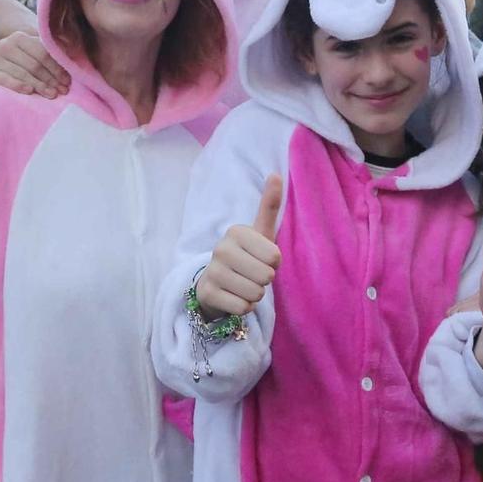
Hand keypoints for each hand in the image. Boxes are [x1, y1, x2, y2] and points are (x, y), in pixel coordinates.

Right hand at [0, 28, 70, 98]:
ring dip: (40, 86)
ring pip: (23, 73)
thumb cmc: (17, 59)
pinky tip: (29, 91)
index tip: (67, 80)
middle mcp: (5, 45)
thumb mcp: (30, 50)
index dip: (57, 68)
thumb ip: (46, 51)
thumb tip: (69, 53)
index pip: (42, 53)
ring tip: (52, 94)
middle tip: (62, 90)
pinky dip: (18, 85)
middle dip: (51, 79)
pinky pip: (5, 80)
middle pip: (34, 65)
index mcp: (19, 37)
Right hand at [194, 176, 283, 319]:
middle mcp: (220, 248)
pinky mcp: (207, 293)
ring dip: (255, 294)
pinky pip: (243, 307)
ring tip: (242, 285)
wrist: (215, 282)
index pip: (275, 258)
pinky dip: (243, 307)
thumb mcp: (260, 232)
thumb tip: (275, 173)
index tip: (260, 258)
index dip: (274, 263)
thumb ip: (269, 205)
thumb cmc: (246, 256)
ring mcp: (212, 271)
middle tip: (251, 274)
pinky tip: (233, 296)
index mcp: (236, 231)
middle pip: (266, 277)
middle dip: (264, 281)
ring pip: (255, 294)